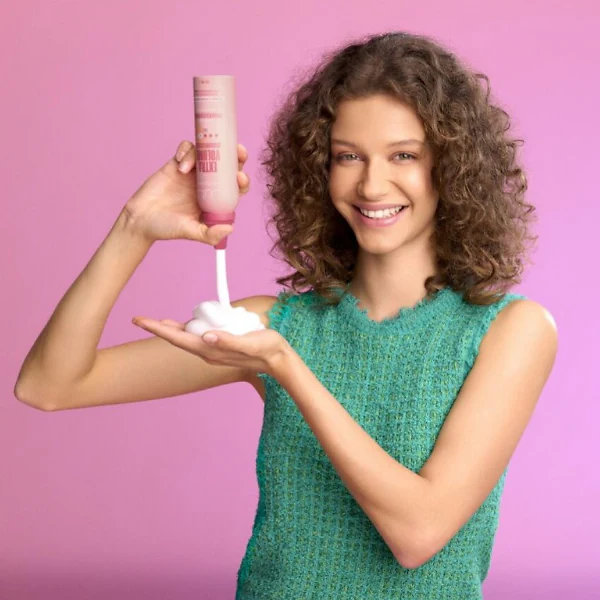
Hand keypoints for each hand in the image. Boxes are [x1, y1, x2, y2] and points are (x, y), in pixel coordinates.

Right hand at [123, 140, 250, 246]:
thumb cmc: (166, 228)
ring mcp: (194, 173)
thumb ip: (209, 234)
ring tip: (189, 167)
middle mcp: (208, 185)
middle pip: (228, 165)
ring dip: (207, 151)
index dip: (242, 181)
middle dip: (236, 156)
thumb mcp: (190, 232)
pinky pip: (188, 148)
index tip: (240, 177)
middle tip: (238, 151)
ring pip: (209, 152)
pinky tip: (180, 163)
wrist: (141, 219)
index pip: (235, 187)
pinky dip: (187, 150)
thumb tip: (230, 228)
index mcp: (215, 200)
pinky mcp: (178, 163)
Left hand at [131, 316, 289, 377]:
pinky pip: (198, 336)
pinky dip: (187, 329)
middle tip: (138, 319)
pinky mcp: (220, 345)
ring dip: (171, 329)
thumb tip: (205, 336)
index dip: (158, 329)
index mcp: (211, 350)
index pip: (179, 338)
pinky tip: (185, 323)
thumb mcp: (250, 343)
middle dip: (159, 329)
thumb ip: (229, 341)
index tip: (140, 321)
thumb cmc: (267, 349)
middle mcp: (209, 351)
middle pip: (178, 338)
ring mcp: (214, 349)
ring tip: (156, 321)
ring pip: (187, 338)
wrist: (279, 360)